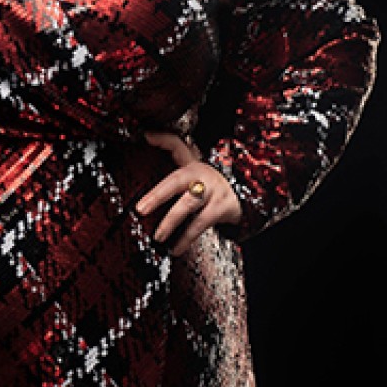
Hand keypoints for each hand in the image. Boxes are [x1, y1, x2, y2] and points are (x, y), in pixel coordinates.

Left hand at [136, 131, 240, 255]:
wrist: (246, 195)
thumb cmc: (211, 185)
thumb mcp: (194, 170)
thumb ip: (172, 157)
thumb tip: (146, 143)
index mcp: (192, 164)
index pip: (177, 146)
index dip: (162, 140)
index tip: (146, 137)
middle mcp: (202, 174)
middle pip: (177, 180)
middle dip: (158, 194)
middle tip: (140, 209)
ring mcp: (212, 191)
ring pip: (188, 204)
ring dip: (171, 221)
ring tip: (158, 236)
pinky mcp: (220, 208)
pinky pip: (200, 224)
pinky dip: (186, 238)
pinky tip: (175, 249)